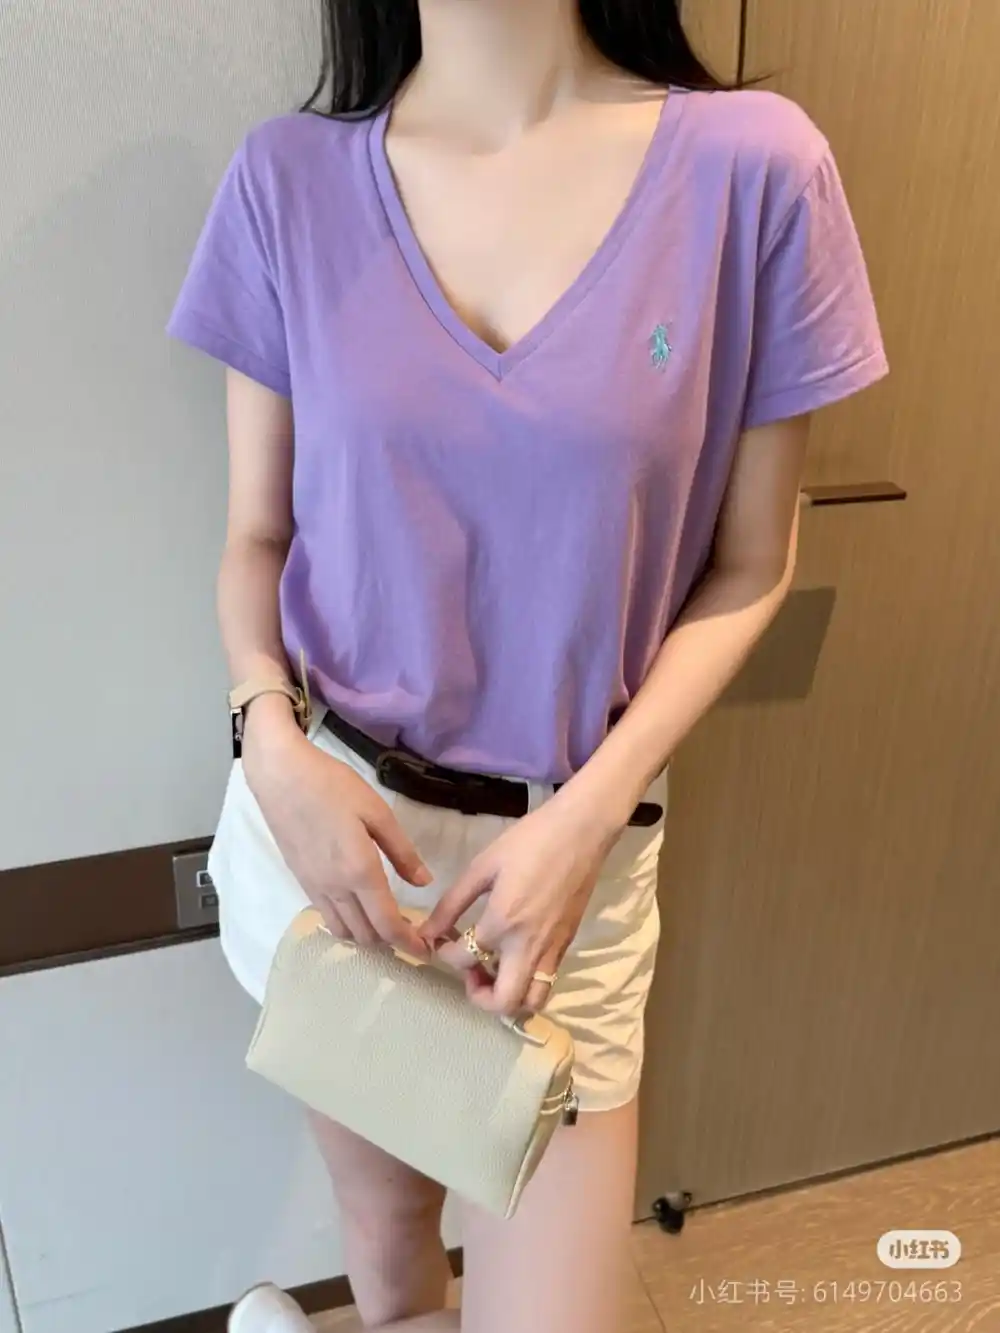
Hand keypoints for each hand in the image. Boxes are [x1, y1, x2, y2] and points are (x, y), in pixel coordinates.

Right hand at [242, 698, 429, 956]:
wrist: (281, 776)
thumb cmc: (333, 786)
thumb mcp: (378, 812)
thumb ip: (402, 852)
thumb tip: (424, 882)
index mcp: (360, 871)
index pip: (387, 924)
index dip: (408, 942)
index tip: (426, 950)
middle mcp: (336, 888)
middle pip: (365, 935)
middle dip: (391, 942)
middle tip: (412, 934)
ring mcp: (314, 887)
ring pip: (343, 930)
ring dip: (367, 936)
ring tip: (386, 924)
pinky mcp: (301, 880)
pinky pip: (326, 915)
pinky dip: (346, 923)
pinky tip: (358, 909)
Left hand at [420, 794, 616, 1015]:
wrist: (582, 831)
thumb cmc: (530, 841)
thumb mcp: (484, 866)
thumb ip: (452, 903)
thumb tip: (428, 931)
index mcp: (503, 922)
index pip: (464, 960)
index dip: (444, 954)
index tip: (440, 940)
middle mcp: (529, 946)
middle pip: (504, 1002)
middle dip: (479, 997)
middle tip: (471, 971)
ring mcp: (552, 950)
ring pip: (532, 1001)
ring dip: (508, 996)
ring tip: (494, 968)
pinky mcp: (567, 945)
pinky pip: (546, 982)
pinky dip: (526, 983)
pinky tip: (514, 955)